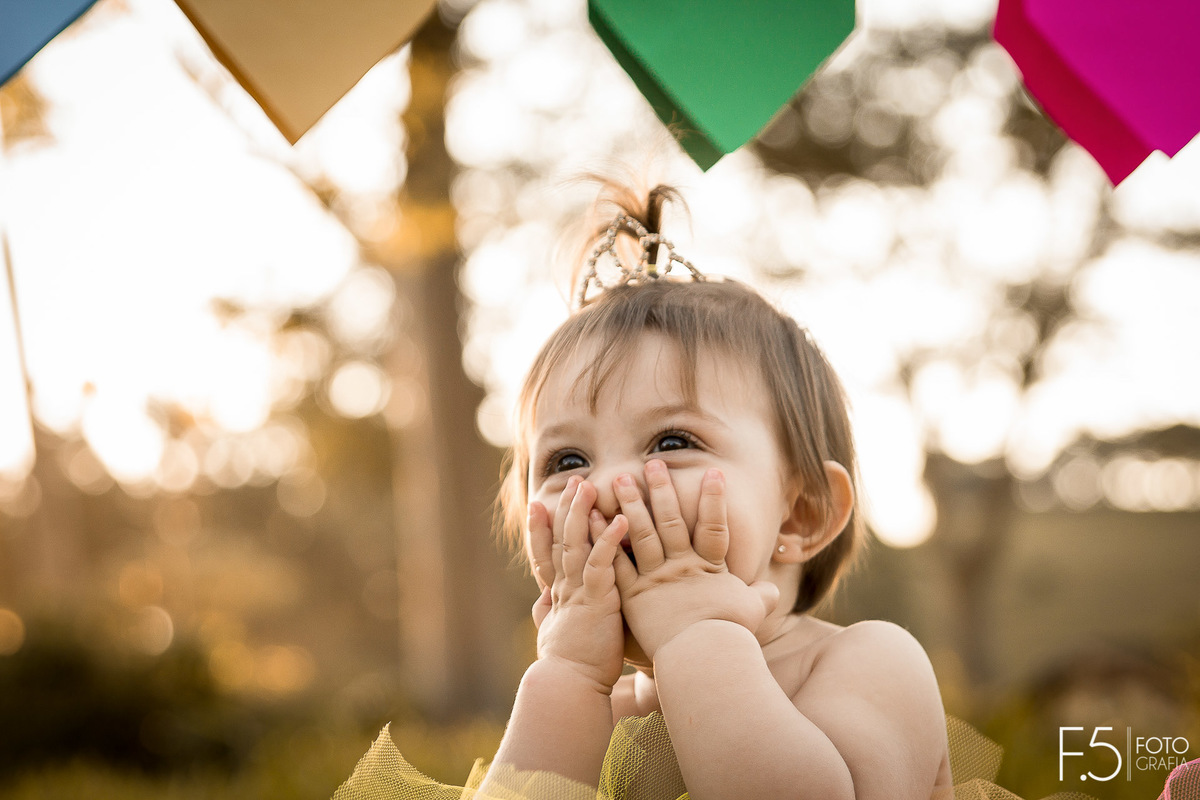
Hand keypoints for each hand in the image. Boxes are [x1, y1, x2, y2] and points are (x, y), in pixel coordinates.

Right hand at [528, 476, 628, 692]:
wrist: (571, 686)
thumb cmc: (572, 667)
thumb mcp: (557, 635)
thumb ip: (550, 615)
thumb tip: (541, 604)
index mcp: (558, 595)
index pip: (547, 553)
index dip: (542, 528)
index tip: (538, 505)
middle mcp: (564, 588)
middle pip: (561, 538)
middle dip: (566, 508)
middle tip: (574, 480)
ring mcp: (578, 591)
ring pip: (576, 543)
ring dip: (583, 513)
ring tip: (592, 486)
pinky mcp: (596, 599)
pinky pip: (602, 563)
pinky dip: (609, 540)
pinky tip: (620, 519)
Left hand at [612, 461, 778, 661]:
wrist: (702, 658)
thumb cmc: (729, 636)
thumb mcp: (751, 612)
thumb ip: (761, 597)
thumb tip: (772, 591)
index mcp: (710, 568)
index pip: (715, 526)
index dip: (714, 499)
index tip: (713, 472)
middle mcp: (681, 566)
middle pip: (671, 520)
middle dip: (662, 489)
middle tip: (653, 462)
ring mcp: (656, 578)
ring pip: (641, 533)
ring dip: (630, 503)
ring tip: (618, 478)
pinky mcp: (633, 595)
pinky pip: (616, 562)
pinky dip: (604, 540)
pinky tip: (594, 519)